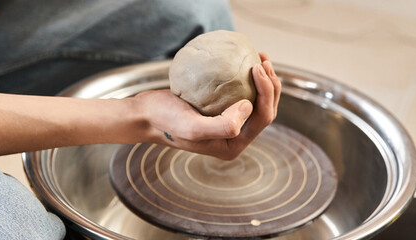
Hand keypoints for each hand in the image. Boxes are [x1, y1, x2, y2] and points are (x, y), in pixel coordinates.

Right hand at [131, 52, 280, 159]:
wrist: (144, 114)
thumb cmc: (164, 120)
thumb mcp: (192, 127)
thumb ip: (223, 126)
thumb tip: (249, 107)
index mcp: (233, 145)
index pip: (262, 119)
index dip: (267, 93)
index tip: (256, 67)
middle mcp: (233, 137)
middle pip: (264, 111)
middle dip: (271, 86)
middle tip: (264, 61)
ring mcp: (228, 123)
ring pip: (256, 102)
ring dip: (263, 81)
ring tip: (261, 59)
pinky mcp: (220, 110)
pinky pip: (242, 93)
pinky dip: (248, 79)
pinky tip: (245, 62)